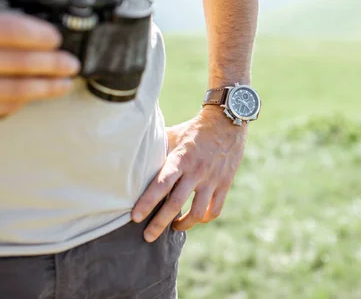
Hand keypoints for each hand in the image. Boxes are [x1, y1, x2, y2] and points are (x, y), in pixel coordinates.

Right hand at [0, 0, 80, 124]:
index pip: (9, 30)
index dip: (40, 35)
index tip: (56, 38)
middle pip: (19, 63)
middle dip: (53, 64)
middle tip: (70, 63)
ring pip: (15, 91)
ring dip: (46, 88)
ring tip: (63, 83)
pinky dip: (22, 102)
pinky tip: (34, 96)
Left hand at [131, 106, 246, 241]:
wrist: (227, 122)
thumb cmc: (193, 130)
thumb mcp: (173, 135)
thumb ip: (157, 149)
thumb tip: (133, 157)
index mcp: (180, 159)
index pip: (161, 184)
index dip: (147, 202)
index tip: (135, 217)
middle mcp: (196, 171)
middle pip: (175, 204)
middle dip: (159, 224)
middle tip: (147, 237)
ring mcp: (212, 180)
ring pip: (197, 213)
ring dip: (183, 225)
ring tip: (173, 227)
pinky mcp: (225, 184)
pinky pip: (214, 210)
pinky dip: (204, 219)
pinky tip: (196, 218)